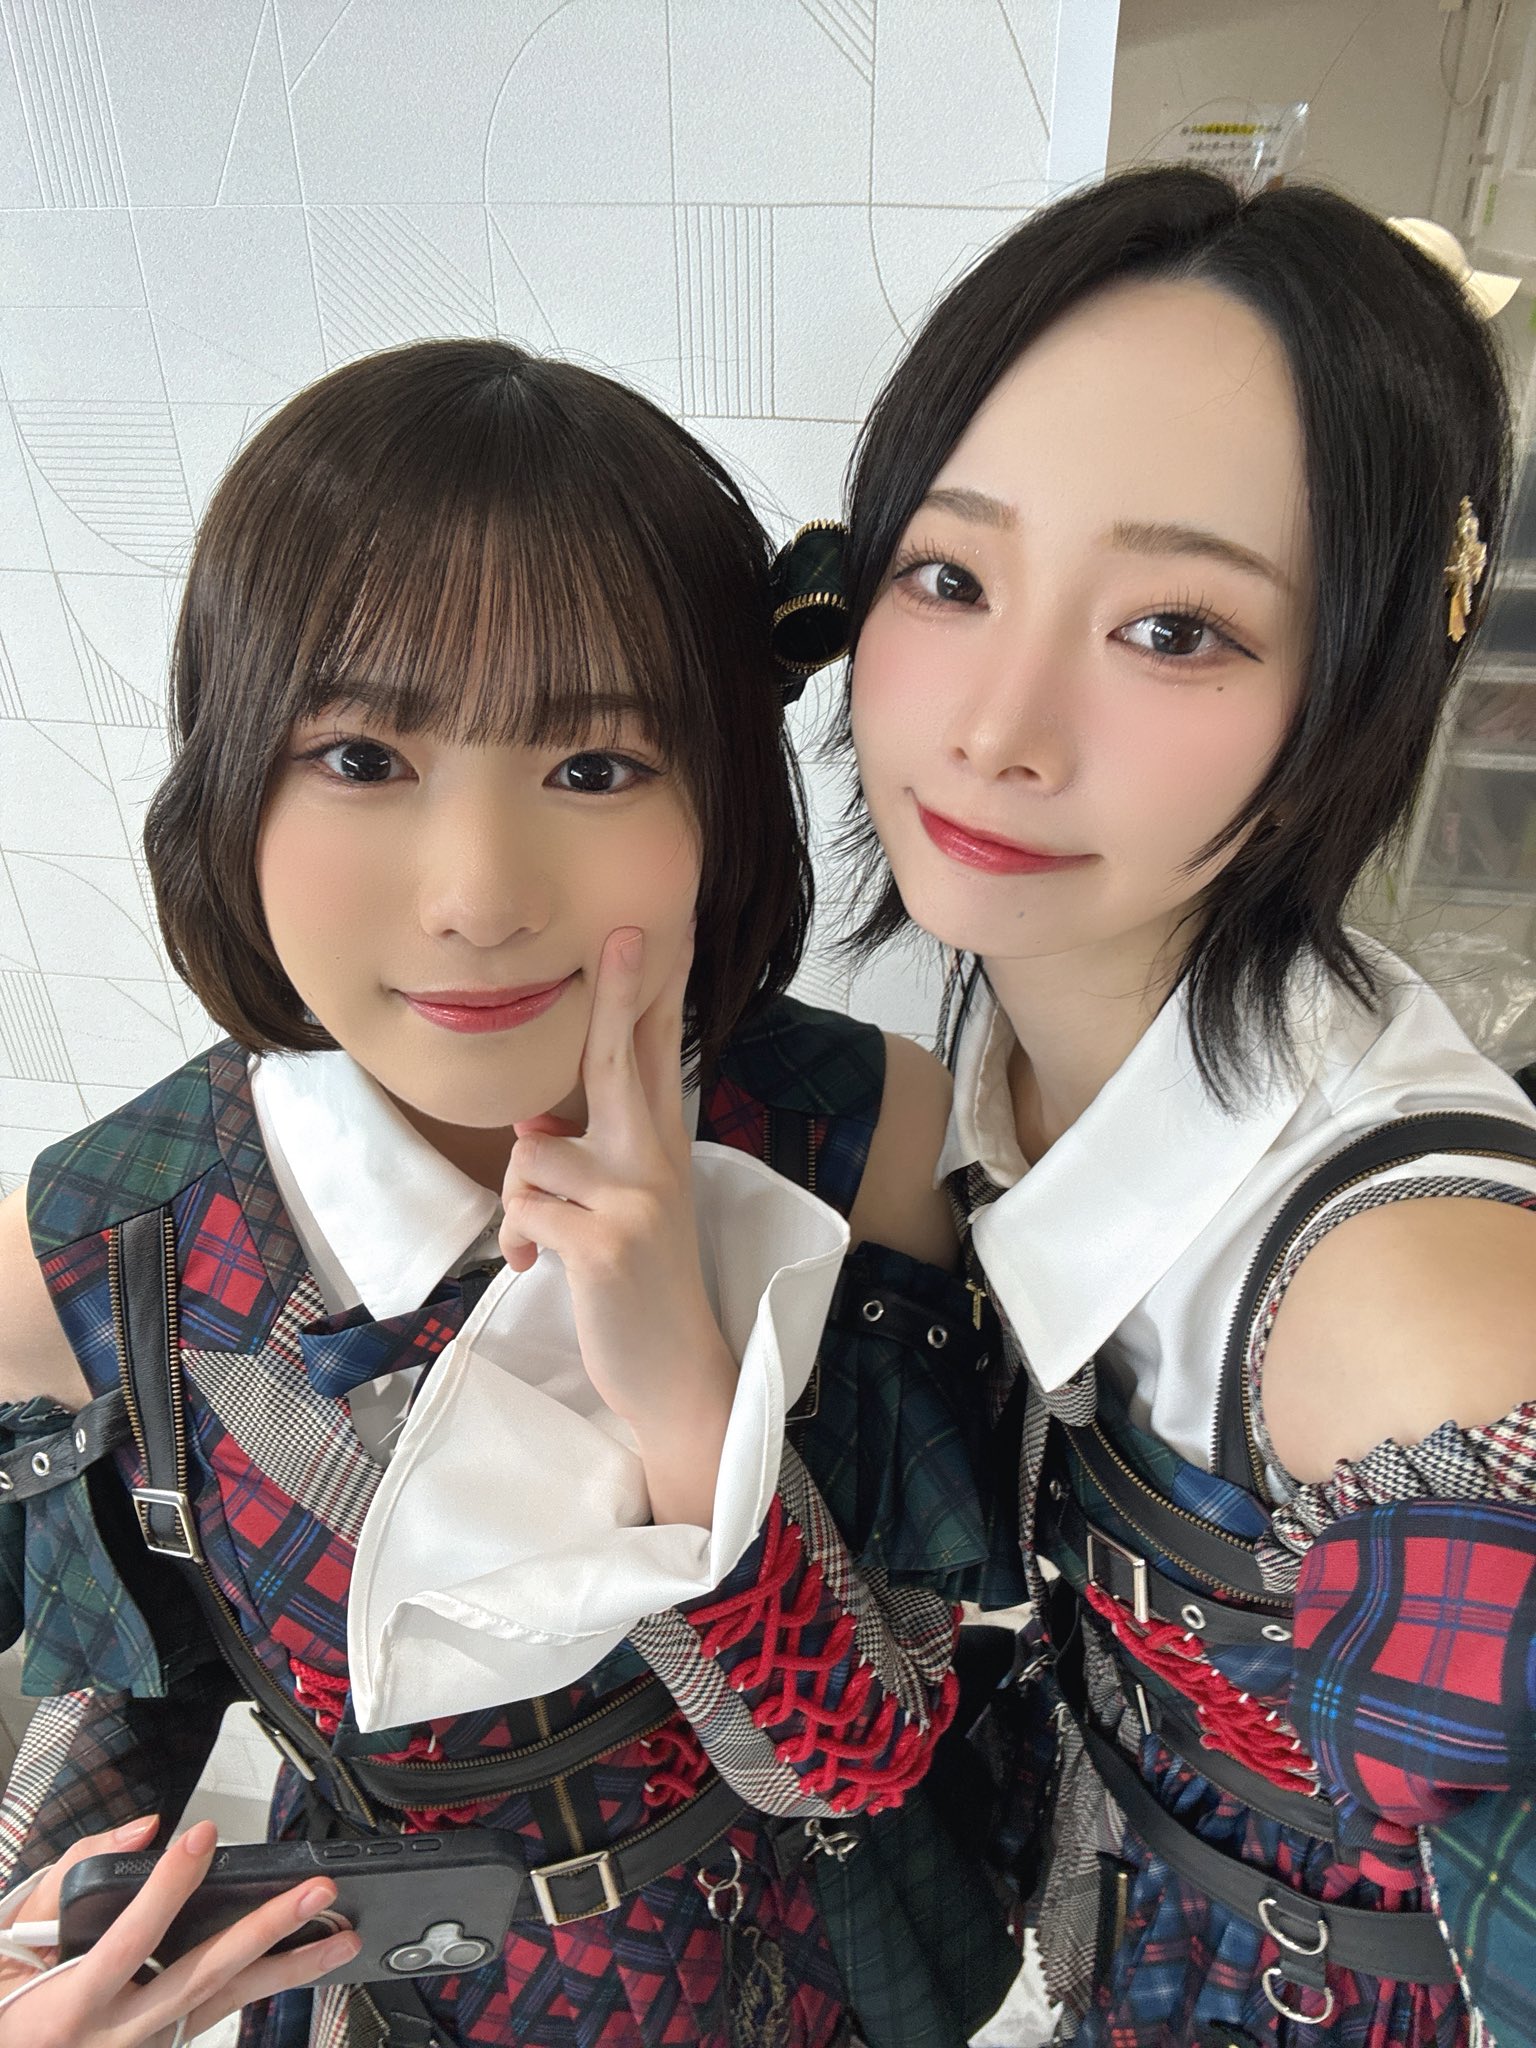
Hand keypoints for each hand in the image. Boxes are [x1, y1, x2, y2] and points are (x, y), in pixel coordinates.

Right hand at [0, 1815, 359, 2046]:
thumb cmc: (6, 2000)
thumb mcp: (12, 1934)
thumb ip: (75, 1875)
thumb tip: (144, 1831)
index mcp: (67, 2006)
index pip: (128, 1941)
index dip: (166, 1888)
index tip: (200, 1836)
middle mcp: (113, 2038)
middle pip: (200, 1979)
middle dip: (264, 1930)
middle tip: (316, 1890)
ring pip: (225, 2005)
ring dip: (289, 1969)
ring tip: (341, 1938)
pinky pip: (219, 2015)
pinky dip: (262, 1986)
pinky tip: (304, 1962)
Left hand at [500, 926, 736, 1524]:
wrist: (677, 1377)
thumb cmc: (639, 1287)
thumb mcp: (626, 1209)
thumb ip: (589, 1157)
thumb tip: (531, 1126)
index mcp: (664, 1146)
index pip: (656, 1054)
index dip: (655, 991)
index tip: (656, 930)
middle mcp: (659, 1160)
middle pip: (616, 1059)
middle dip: (615, 991)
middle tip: (620, 931)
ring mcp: (637, 1198)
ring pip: (531, 1151)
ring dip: (520, 1198)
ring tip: (547, 1239)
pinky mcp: (606, 1241)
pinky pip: (523, 1207)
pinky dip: (518, 1240)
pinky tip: (542, 1268)